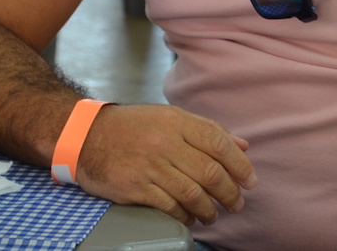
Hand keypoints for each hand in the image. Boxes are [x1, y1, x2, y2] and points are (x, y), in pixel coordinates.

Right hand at [74, 103, 257, 225]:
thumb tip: (242, 146)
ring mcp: (150, 166)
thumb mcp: (171, 118)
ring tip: (215, 215)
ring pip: (192, 193)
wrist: (87, 135)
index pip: (219, 143)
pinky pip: (169, 206)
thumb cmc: (134, 126)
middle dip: (229, 192)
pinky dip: (184, 215)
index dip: (240, 165)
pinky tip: (190, 217)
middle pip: (209, 172)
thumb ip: (208, 131)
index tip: (250, 181)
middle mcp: (166, 142)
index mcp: (178, 122)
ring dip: (209, 209)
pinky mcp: (135, 187)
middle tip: (237, 203)